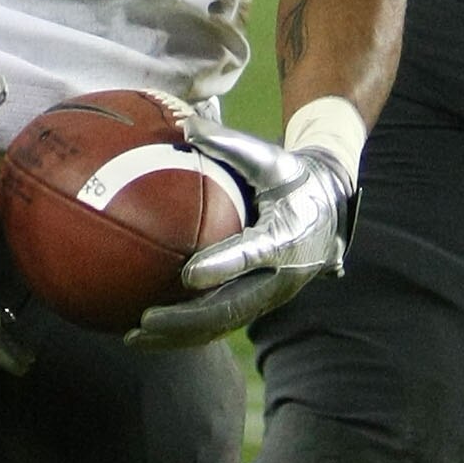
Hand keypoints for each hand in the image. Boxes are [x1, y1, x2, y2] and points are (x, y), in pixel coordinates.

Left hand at [130, 122, 351, 347]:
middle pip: (232, 306)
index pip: (253, 256)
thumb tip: (184, 125)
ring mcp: (271, 295)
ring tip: (134, 337)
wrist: (329, 209)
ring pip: (223, 323)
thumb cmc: (293, 178)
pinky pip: (221, 322)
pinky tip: (149, 333)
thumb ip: (231, 145)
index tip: (187, 274)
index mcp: (286, 236)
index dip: (222, 266)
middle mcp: (281, 275)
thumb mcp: (272, 158)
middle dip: (188, 319)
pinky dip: (187, 332)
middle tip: (146, 319)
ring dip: (180, 335)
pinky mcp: (259, 303)